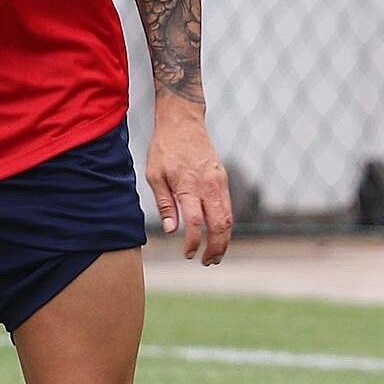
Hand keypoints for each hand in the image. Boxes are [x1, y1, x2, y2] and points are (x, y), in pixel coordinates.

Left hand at [146, 99, 232, 263]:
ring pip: (229, 219)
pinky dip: (226, 224)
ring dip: (224, 240)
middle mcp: (208, 186)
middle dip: (216, 249)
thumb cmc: (164, 147)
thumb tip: (172, 230)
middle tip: (207, 262)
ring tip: (215, 255)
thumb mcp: (154, 174)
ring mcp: (219, 182)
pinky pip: (229, 207)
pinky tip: (218, 234)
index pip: (196, 223)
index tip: (187, 254)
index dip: (193, 243)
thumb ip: (164, 203)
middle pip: (219, 226)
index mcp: (188, 186)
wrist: (183, 121)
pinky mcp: (223, 178)